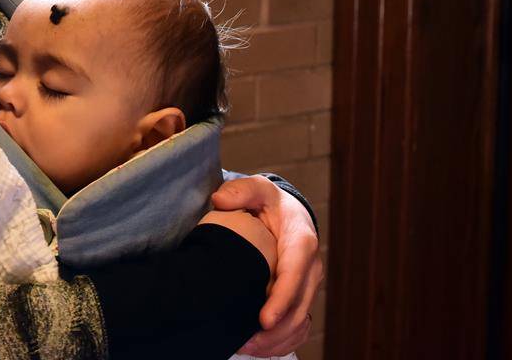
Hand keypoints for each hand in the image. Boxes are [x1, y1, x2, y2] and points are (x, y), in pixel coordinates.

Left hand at [211, 175, 321, 355]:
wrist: (288, 213)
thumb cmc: (269, 202)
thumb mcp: (256, 189)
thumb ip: (240, 191)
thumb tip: (221, 200)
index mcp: (301, 242)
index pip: (295, 274)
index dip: (281, 299)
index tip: (264, 320)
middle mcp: (310, 267)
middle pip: (299, 306)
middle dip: (276, 330)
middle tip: (246, 342)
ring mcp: (308, 285)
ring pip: (300, 320)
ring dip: (278, 340)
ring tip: (247, 348)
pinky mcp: (301, 296)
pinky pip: (299, 325)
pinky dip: (284, 341)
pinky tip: (260, 348)